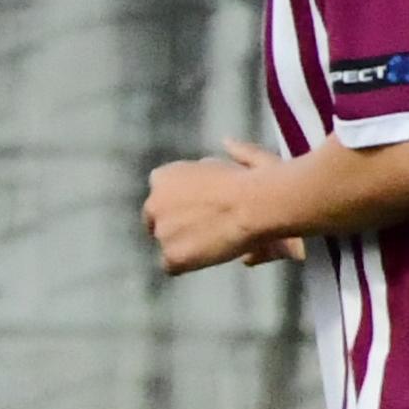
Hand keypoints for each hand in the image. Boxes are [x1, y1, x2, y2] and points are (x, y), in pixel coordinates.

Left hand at [141, 149, 287, 275]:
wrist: (255, 204)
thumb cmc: (251, 180)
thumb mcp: (235, 158)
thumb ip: (223, 155)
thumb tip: (228, 142)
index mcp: (162, 178)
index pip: (160, 197)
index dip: (179, 206)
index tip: (200, 211)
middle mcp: (153, 203)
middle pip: (156, 222)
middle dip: (174, 226)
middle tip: (204, 230)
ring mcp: (161, 231)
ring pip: (167, 244)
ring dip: (184, 245)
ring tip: (212, 242)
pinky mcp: (172, 255)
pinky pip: (172, 266)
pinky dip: (188, 264)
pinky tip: (208, 256)